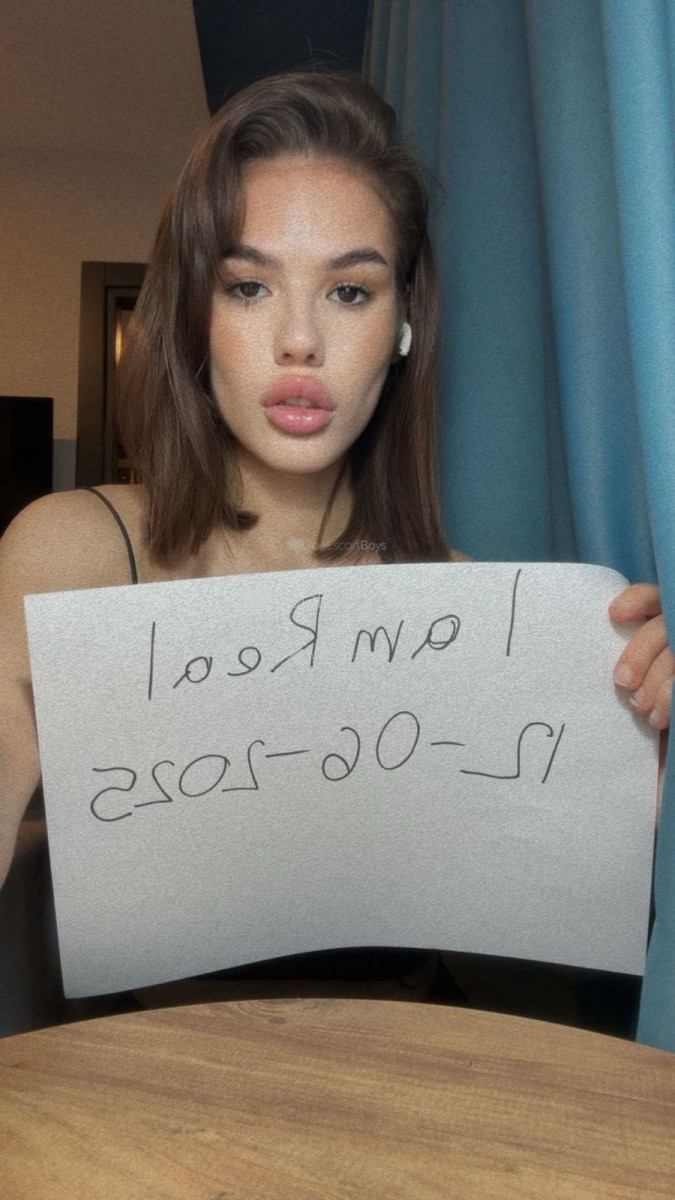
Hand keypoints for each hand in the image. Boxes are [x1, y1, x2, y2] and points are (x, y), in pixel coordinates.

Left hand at [609, 583, 672, 730]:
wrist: (665, 720)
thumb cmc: (638, 691)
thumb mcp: (630, 670)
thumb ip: (619, 656)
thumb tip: (596, 664)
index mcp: (661, 620)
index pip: (652, 598)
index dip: (637, 600)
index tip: (614, 614)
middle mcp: (674, 631)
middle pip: (662, 629)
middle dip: (639, 653)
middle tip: (621, 681)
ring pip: (674, 657)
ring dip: (656, 682)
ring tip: (638, 706)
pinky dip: (669, 700)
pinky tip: (657, 717)